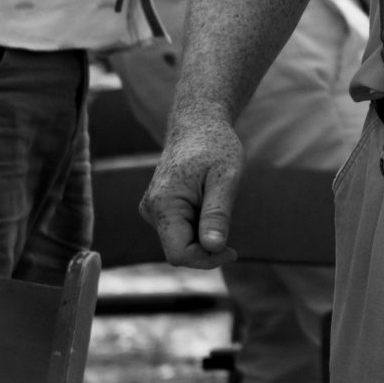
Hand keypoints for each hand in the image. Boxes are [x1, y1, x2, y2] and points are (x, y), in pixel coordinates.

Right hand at [142, 107, 242, 268]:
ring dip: (203, 232)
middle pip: (181, 250)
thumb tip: (213, 248)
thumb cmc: (215, 145)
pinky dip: (198, 224)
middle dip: (207, 245)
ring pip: (181, 240)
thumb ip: (217, 214)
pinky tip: (206, 200)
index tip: (232, 251)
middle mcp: (151, 210)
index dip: (206, 259)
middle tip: (229, 219)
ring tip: (215, 199)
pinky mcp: (160, 208)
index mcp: (163, 204)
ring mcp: (153, 209)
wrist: (198, 123)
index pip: (179, 254)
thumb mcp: (225, 178)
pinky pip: (180, 229)